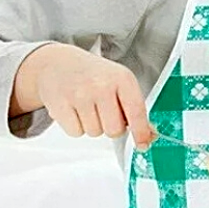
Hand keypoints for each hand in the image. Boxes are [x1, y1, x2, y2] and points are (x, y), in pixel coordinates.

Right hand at [11, 43, 153, 147]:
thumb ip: (135, 109)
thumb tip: (150, 135)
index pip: (137, 112)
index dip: (141, 133)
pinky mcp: (60, 104)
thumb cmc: (94, 75)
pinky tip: (74, 109)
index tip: (143, 144)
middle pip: (115, 130)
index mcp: (122, 78)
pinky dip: (76, 126)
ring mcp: (80, 94)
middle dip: (112, 127)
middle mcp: (102, 85)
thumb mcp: (119, 83)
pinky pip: (76, 133)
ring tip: (87, 106)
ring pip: (95, 133)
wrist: (58, 62)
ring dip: (93, 125)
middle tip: (105, 111)